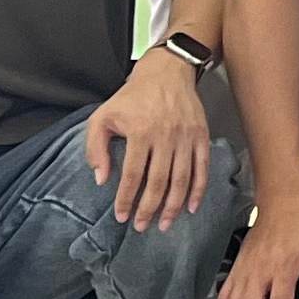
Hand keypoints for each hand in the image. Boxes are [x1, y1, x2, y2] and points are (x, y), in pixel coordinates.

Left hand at [87, 48, 213, 229]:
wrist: (166, 72)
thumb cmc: (131, 97)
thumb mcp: (102, 117)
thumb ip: (96, 148)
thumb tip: (101, 179)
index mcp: (140, 132)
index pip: (132, 175)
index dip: (126, 199)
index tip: (122, 216)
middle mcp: (165, 136)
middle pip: (158, 182)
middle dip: (149, 209)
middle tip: (141, 226)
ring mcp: (186, 137)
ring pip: (181, 180)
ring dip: (173, 206)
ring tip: (165, 224)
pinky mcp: (201, 136)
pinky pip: (202, 168)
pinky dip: (198, 190)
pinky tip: (190, 207)